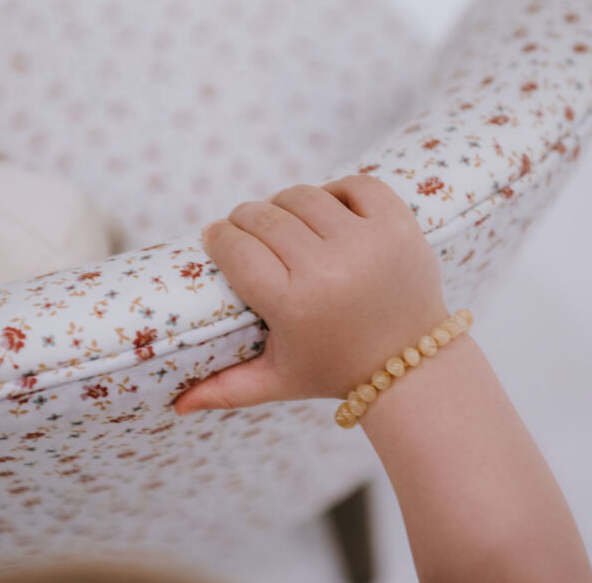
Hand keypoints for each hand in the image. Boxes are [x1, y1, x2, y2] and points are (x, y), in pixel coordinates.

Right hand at [173, 175, 448, 413]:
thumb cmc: (336, 370)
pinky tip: (329, 211)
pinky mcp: (399, 224)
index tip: (217, 236)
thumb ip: (226, 389)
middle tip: (247, 229)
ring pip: (304, 195)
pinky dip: (337, 191)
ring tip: (286, 221)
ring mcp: (367, 242)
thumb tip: (176, 406)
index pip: (236, 248)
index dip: (219, 236)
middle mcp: (329, 269)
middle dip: (245, 218)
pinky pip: (355, 185)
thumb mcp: (279, 381)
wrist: (414, 364)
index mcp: (294, 305)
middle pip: (265, 216)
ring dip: (286, 203)